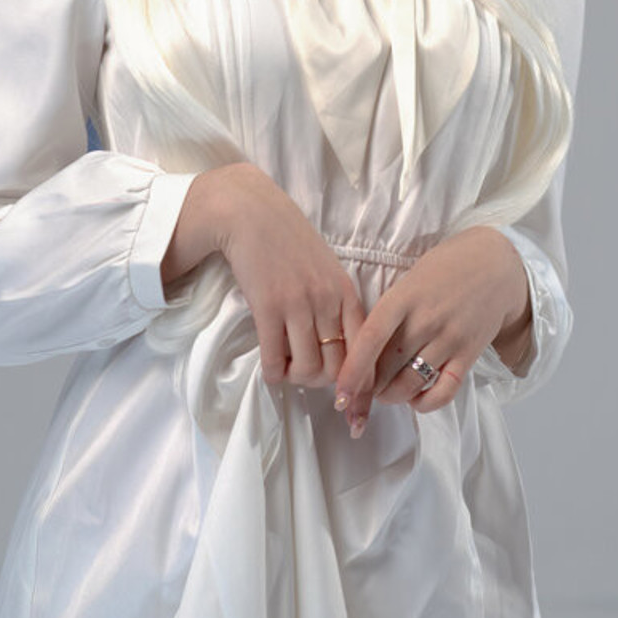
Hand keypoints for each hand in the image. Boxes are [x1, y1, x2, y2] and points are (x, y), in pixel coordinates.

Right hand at [211, 165, 365, 387]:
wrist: (252, 213)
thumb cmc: (290, 243)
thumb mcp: (327, 271)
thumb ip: (337, 306)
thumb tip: (342, 351)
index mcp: (346, 293)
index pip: (365, 351)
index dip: (361, 385)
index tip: (351, 403)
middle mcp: (327, 301)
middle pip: (337, 367)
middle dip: (323, 383)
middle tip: (307, 375)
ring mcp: (298, 305)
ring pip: (307, 368)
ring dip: (296, 379)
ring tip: (287, 369)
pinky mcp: (267, 307)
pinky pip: (275, 359)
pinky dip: (273, 374)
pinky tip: (270, 370)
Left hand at [333, 226, 531, 433]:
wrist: (495, 265)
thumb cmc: (444, 270)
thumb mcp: (408, 281)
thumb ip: (387, 314)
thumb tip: (360, 352)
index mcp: (403, 298)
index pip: (370, 339)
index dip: (352, 370)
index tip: (339, 392)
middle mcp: (426, 320)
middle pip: (386, 368)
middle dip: (367, 388)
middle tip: (358, 393)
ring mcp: (449, 339)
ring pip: (409, 384)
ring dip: (391, 396)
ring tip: (384, 392)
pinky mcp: (469, 355)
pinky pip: (443, 392)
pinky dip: (424, 404)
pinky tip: (414, 399)